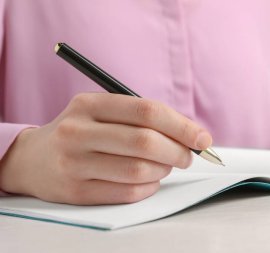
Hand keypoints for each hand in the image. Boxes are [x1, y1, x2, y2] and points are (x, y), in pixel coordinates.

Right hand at [0, 93, 211, 204]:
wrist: (33, 159)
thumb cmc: (80, 132)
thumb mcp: (101, 112)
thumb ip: (140, 118)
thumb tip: (189, 135)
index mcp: (89, 105)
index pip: (147, 111)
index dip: (182, 125)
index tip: (202, 138)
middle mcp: (78, 132)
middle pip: (145, 141)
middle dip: (178, 151)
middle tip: (188, 156)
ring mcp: (74, 164)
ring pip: (139, 170)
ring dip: (164, 170)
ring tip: (166, 166)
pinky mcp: (76, 192)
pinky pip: (128, 192)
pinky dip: (150, 187)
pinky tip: (150, 180)